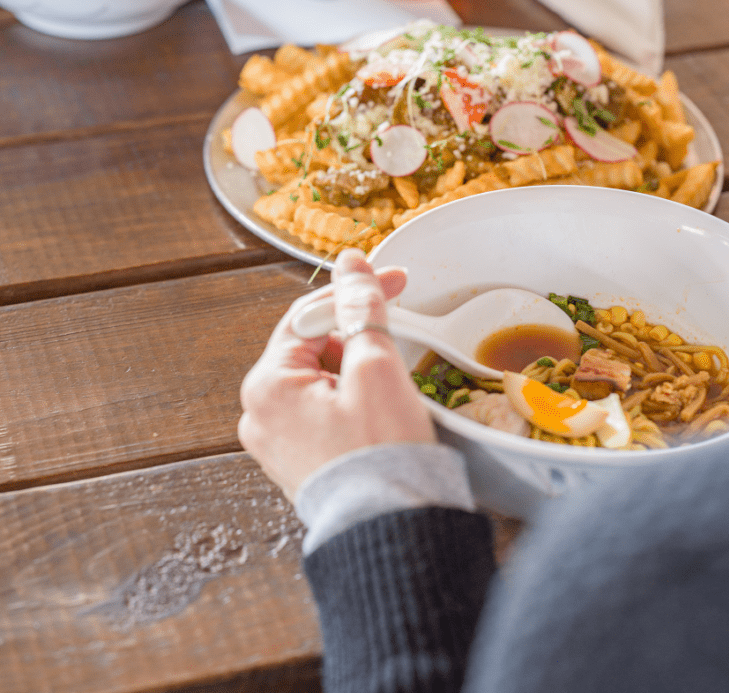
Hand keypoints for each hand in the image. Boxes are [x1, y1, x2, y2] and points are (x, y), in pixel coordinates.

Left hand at [238, 248, 434, 500]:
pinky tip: (379, 413)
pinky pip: (323, 413)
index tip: (395, 280)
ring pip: (320, 380)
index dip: (356, 293)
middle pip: (313, 347)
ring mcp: (277, 442)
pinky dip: (352, 402)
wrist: (391, 533)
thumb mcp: (375, 368)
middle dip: (357, 338)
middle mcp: (260, 414)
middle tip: (396, 343)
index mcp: (267, 385)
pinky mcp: (300, 463)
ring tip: (391, 390)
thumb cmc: (380, 456)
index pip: (310, 315)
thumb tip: (350, 267)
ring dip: (356, 371)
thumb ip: (361, 309)